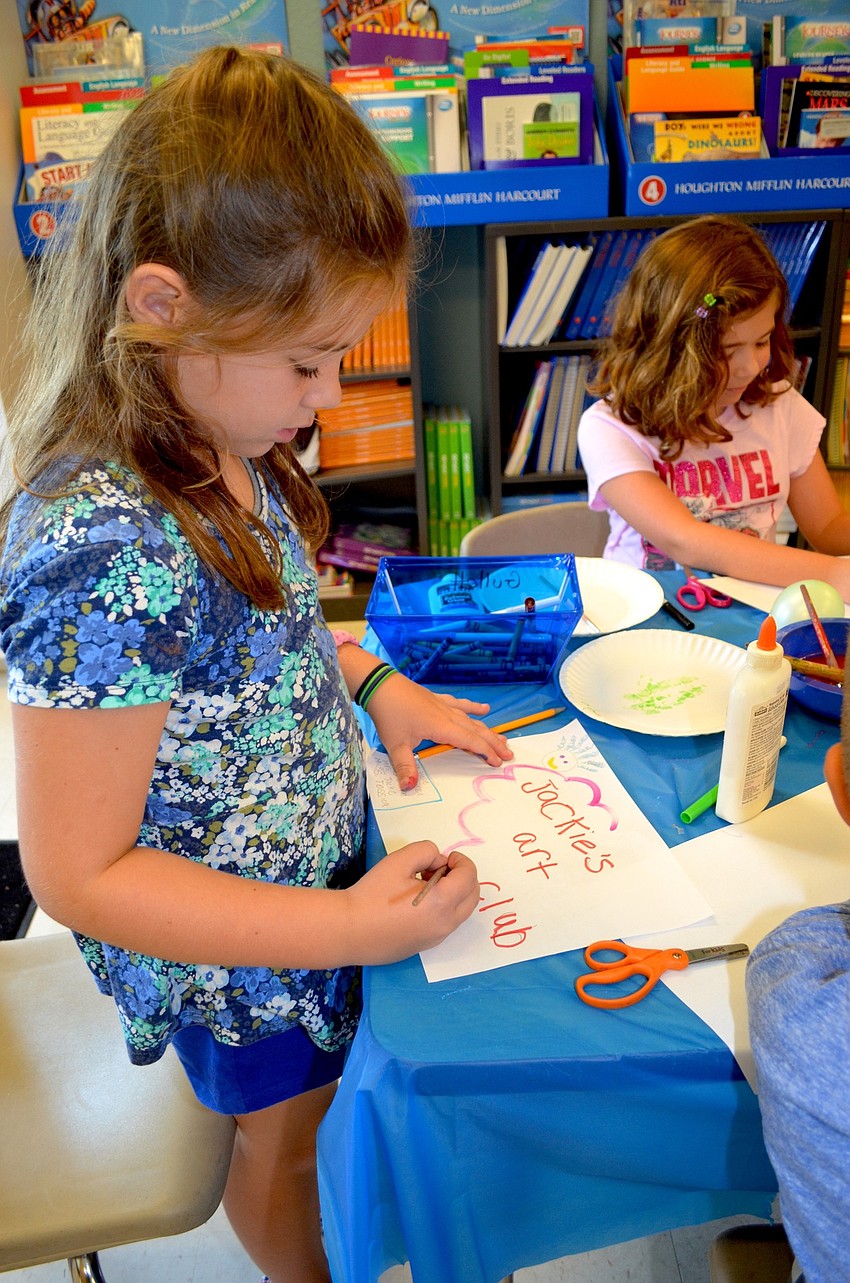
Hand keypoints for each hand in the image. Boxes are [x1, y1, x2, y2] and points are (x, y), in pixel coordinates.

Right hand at [345, 842, 479, 963]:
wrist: (348, 930)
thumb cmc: (372, 894)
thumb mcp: (399, 860)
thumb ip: (426, 852)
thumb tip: (438, 863)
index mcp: (442, 902)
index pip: (469, 877)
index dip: (461, 861)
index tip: (445, 857)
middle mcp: (445, 924)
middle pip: (473, 897)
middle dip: (464, 877)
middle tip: (439, 869)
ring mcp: (436, 938)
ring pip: (461, 912)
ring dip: (454, 893)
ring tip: (424, 884)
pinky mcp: (425, 946)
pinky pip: (446, 923)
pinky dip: (444, 908)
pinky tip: (415, 902)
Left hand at [366, 672, 513, 789]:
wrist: (380, 684)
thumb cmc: (389, 714)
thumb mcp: (396, 744)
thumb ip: (405, 767)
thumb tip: (409, 788)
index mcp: (442, 727)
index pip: (471, 741)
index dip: (486, 752)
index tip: (499, 762)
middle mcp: (448, 715)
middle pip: (476, 730)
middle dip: (494, 742)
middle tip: (509, 753)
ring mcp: (443, 705)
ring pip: (471, 719)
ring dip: (487, 729)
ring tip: (502, 737)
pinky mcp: (436, 698)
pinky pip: (460, 704)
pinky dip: (473, 707)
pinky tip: (484, 708)